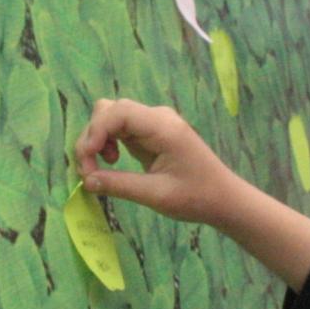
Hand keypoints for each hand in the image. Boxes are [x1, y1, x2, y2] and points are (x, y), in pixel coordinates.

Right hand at [74, 98, 249, 226]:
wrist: (223, 198)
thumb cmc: (196, 197)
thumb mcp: (156, 195)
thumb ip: (119, 185)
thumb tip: (86, 182)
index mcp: (163, 127)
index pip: (117, 112)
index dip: (94, 132)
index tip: (87, 164)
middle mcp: (157, 118)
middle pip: (110, 110)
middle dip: (92, 137)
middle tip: (89, 171)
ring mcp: (154, 123)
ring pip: (112, 117)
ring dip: (98, 139)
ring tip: (100, 168)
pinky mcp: (150, 132)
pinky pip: (120, 128)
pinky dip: (107, 142)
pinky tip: (112, 162)